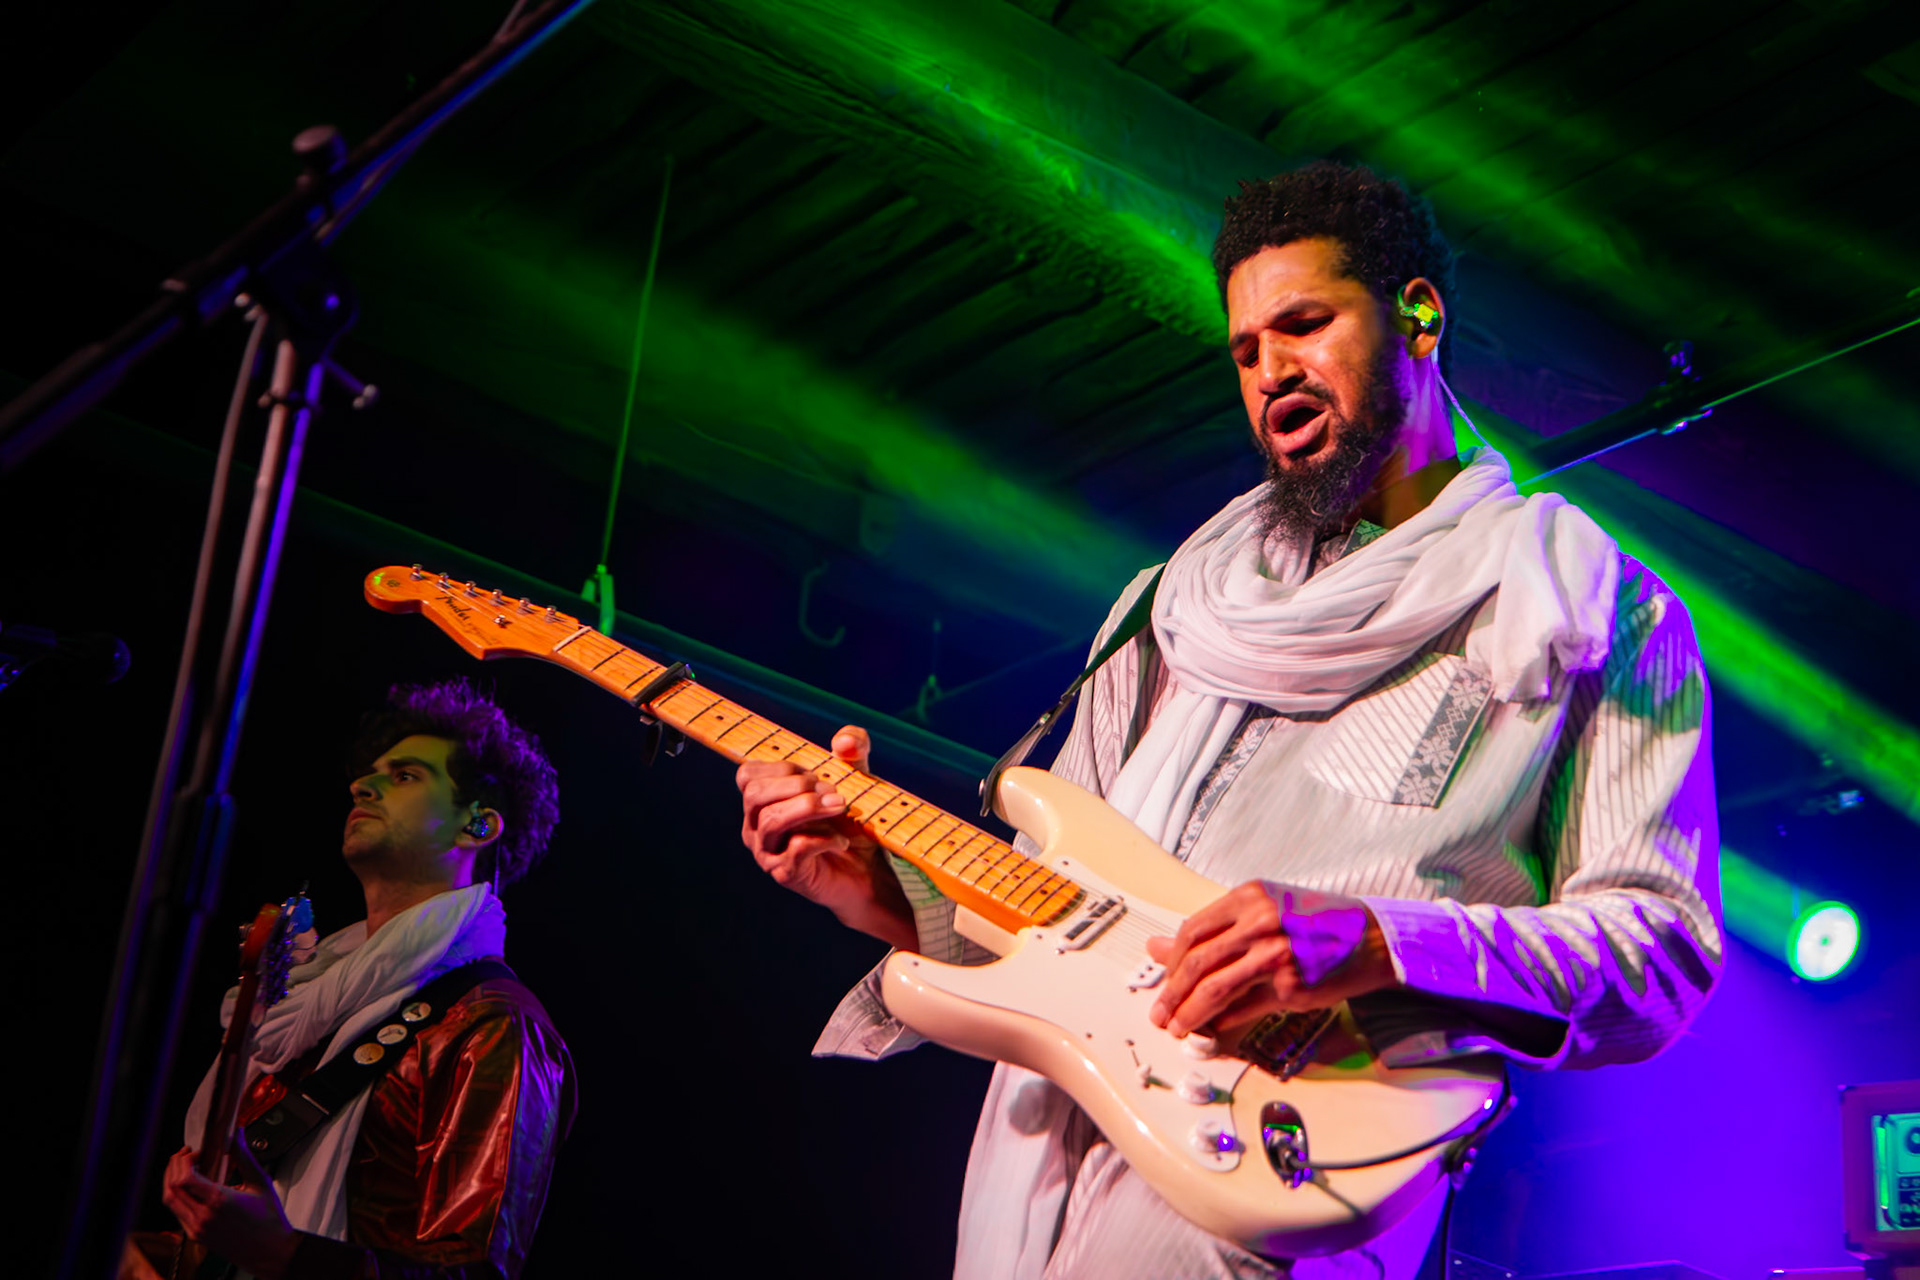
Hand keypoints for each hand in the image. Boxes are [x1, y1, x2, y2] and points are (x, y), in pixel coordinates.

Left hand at [160, 1143, 299, 1279]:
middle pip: (170, 1188)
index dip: (183, 1160)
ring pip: (169, 1201)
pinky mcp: (195, 1236)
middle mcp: (202, 1217)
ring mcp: (196, 1228)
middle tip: (185, 1156)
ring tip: (185, 1169)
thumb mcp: (260, 1183)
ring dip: (171, 1181)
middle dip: (173, 1167)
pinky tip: (190, 1188)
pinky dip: (177, 1196)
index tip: (194, 1152)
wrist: (269, 1251)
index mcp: (218, 1201)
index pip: (183, 1178)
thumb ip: (244, 1156)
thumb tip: (236, 1135)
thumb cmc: (269, 1220)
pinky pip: (176, 1212)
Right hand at [736, 725, 916, 949]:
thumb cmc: (851, 823)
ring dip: (809, 807)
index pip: (748, 775)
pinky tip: (842, 841)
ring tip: (840, 807)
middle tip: (832, 791)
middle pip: (755, 794)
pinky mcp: (786, 874)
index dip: (783, 767)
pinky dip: (824, 839)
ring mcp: (767, 852)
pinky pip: (796, 848)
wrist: (867, 871)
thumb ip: (854, 750)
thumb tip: (845, 740)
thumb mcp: (857, 779)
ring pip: (772, 821)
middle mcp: (755, 826)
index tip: (816, 774)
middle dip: (797, 786)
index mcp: (762, 801)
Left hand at [1146, 882, 1396, 1036]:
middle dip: (1171, 993)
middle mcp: (1259, 923)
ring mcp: (1275, 955)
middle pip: (1196, 962)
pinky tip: (1214, 1027)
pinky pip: (1244, 1007)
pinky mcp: (1291, 987)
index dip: (1171, 961)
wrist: (1370, 938)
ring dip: (1189, 1013)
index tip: (1165, 980)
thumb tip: (1157, 947)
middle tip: (1159, 1014)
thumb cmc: (1316, 923)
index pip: (1192, 931)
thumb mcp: (1264, 911)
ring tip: (1177, 1028)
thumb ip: (1215, 929)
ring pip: (1214, 988)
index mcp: (1248, 898)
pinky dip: (1223, 1020)